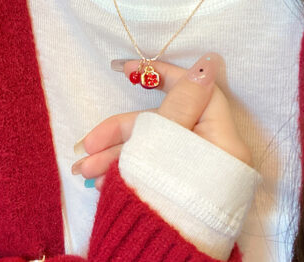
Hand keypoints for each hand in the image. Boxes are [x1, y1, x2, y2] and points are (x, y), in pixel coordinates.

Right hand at [71, 53, 252, 190]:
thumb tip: (209, 62)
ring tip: (82, 169)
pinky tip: (96, 176)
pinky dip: (125, 166)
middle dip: (122, 131)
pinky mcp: (178, 182)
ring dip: (115, 153)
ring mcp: (194, 168)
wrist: (157, 261)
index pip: (196, 90)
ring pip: (152, 145)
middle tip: (90, 139)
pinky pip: (151, 163)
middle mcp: (211, 151)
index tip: (129, 68)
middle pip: (164, 122)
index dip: (162, 74)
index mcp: (221, 138)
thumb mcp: (169, 141)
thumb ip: (183, 100)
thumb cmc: (167, 196)